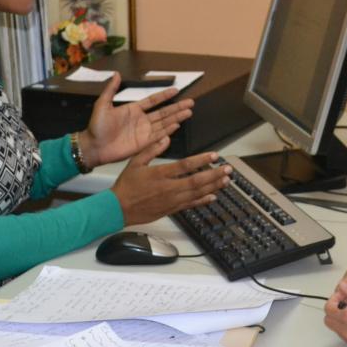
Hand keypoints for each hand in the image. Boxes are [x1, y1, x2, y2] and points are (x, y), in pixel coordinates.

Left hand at [80, 74, 193, 167]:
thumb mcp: (102, 105)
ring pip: (164, 123)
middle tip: (191, 102)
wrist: (93, 146)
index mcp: (133, 109)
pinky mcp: (144, 143)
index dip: (164, 96)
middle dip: (177, 107)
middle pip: (163, 112)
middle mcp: (142, 120)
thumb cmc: (97, 126)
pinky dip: (168, 131)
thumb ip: (111, 90)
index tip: (176, 90)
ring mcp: (144, 132)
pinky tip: (177, 125)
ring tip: (189, 112)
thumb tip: (117, 74)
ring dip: (176, 118)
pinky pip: (158, 136)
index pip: (153, 101)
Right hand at [111, 140, 230, 225]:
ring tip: (226, 180)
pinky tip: (213, 196)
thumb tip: (166, 137)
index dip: (201, 160)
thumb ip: (151, 149)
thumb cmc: (126, 185)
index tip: (214, 156)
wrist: (118, 209)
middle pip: (196, 181)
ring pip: (196, 193)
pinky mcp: (171, 209)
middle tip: (228, 169)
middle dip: (214, 175)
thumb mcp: (135, 162)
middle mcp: (168, 188)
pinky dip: (203, 200)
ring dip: (213, 186)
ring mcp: (171, 200)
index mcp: (160, 174)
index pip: (185, 166)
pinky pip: (190, 205)